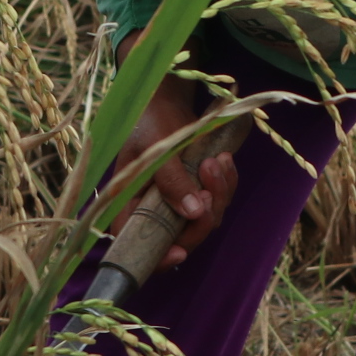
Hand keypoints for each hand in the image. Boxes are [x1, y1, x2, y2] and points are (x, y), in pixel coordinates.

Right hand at [116, 67, 238, 271]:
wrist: (166, 98)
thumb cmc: (150, 119)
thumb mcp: (157, 146)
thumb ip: (171, 180)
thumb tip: (192, 212)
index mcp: (129, 201)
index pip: (135, 242)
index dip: (157, 257)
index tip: (180, 252)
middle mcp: (151, 207)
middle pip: (179, 238)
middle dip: (201, 218)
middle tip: (210, 185)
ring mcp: (175, 201)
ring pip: (203, 220)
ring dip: (218, 195)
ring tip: (218, 161)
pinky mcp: (196, 190)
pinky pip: (217, 201)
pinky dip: (225, 184)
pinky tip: (224, 160)